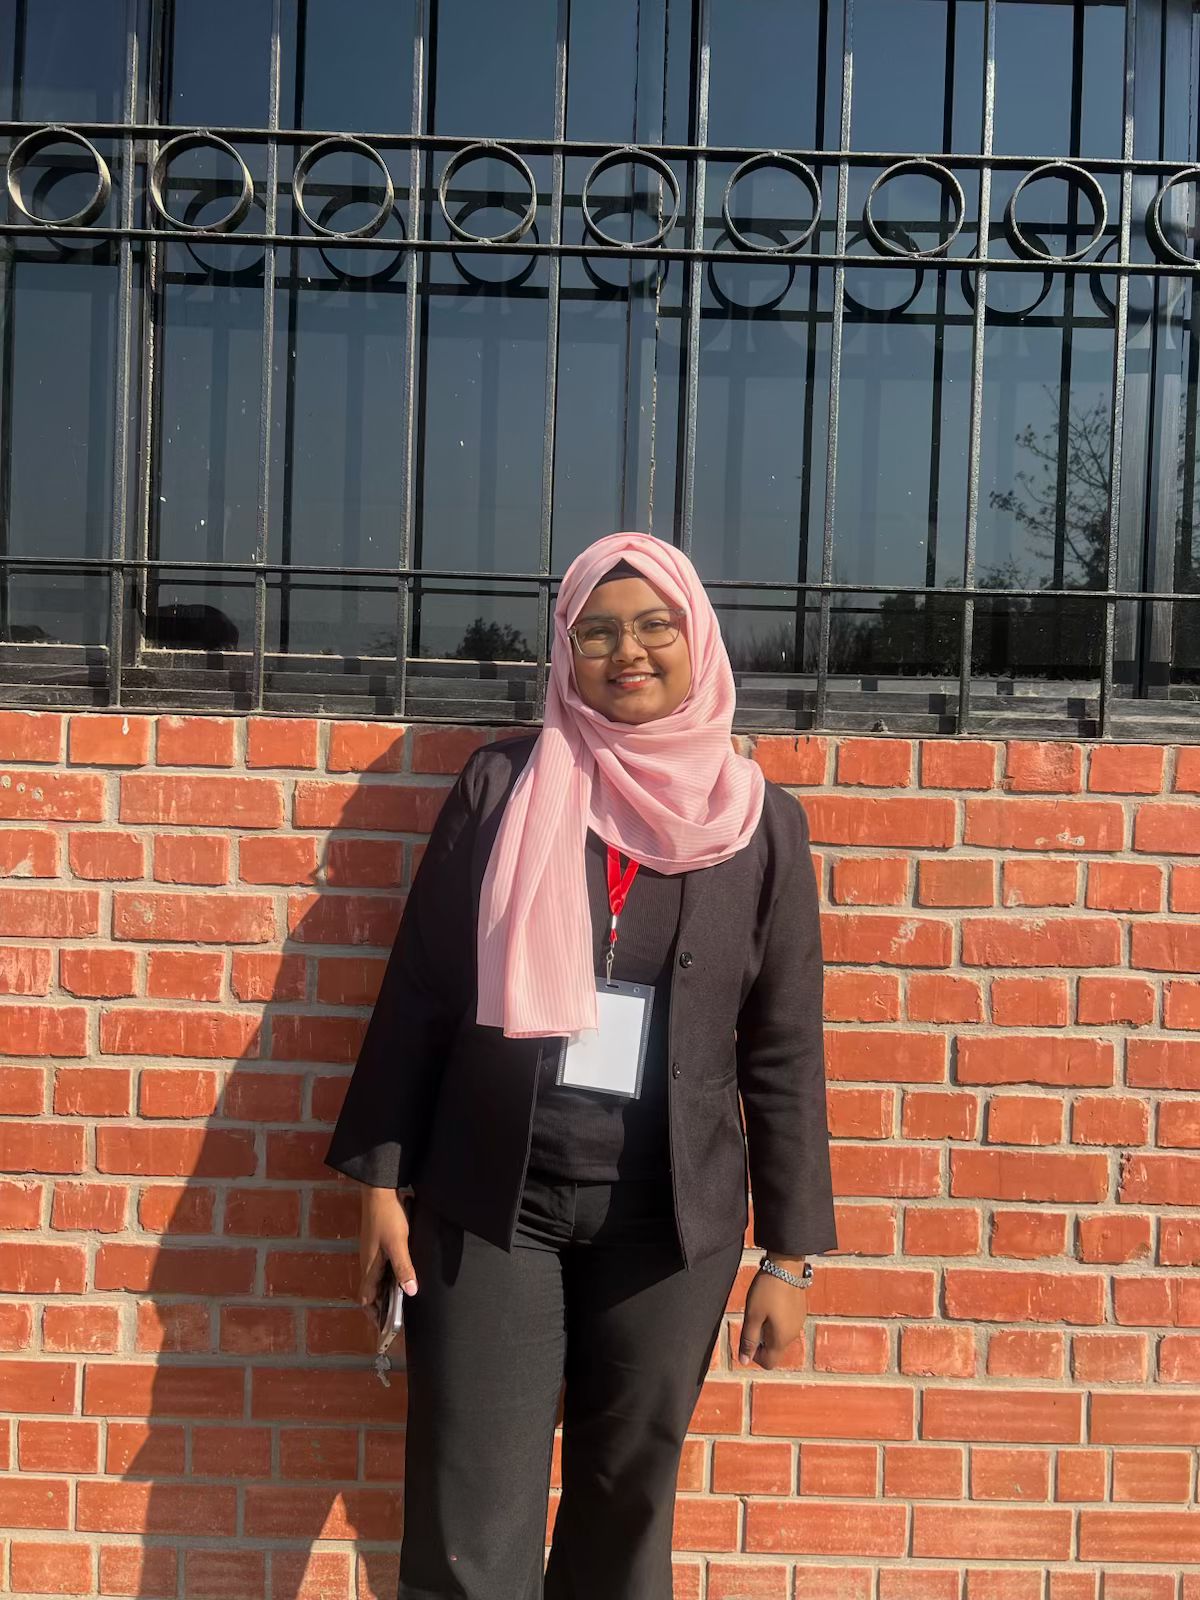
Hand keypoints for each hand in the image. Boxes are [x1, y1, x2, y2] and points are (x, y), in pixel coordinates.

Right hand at [358, 1185, 417, 1324]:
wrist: (378, 1191)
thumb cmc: (387, 1217)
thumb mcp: (398, 1244)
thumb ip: (404, 1268)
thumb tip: (410, 1293)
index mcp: (369, 1267)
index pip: (366, 1299)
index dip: (373, 1315)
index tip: (383, 1328)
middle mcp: (367, 1263)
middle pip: (371, 1292)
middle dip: (381, 1307)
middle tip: (395, 1319)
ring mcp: (372, 1254)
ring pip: (376, 1280)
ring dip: (386, 1292)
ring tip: (401, 1302)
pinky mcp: (377, 1245)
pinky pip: (381, 1269)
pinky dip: (389, 1278)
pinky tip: (401, 1276)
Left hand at [738, 1262, 808, 1369]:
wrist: (787, 1266)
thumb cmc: (767, 1291)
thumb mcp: (752, 1315)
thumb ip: (748, 1340)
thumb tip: (744, 1361)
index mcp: (781, 1339)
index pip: (768, 1363)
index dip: (755, 1355)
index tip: (749, 1335)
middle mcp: (793, 1335)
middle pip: (775, 1350)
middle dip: (761, 1341)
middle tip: (754, 1319)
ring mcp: (798, 1323)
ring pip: (780, 1337)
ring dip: (769, 1330)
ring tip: (762, 1308)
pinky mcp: (800, 1312)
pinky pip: (786, 1325)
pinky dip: (777, 1320)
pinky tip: (772, 1302)